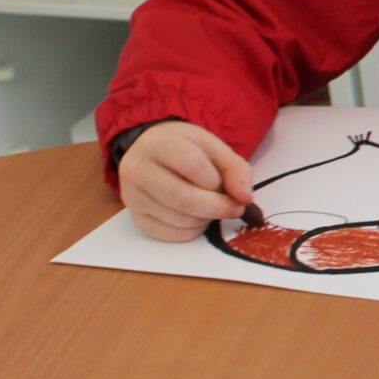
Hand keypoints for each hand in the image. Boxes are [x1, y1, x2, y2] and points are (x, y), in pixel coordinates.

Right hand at [118, 121, 253, 241]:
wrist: (151, 151)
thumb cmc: (186, 148)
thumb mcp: (213, 146)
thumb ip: (235, 168)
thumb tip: (245, 198)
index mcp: (159, 144)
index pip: (192, 165)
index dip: (218, 181)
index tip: (233, 188)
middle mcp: (137, 170)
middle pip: (183, 198)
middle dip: (217, 207)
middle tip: (235, 208)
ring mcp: (133, 197)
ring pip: (179, 220)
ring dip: (206, 219)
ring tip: (211, 206)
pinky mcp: (137, 219)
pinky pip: (171, 235)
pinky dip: (194, 231)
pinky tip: (197, 216)